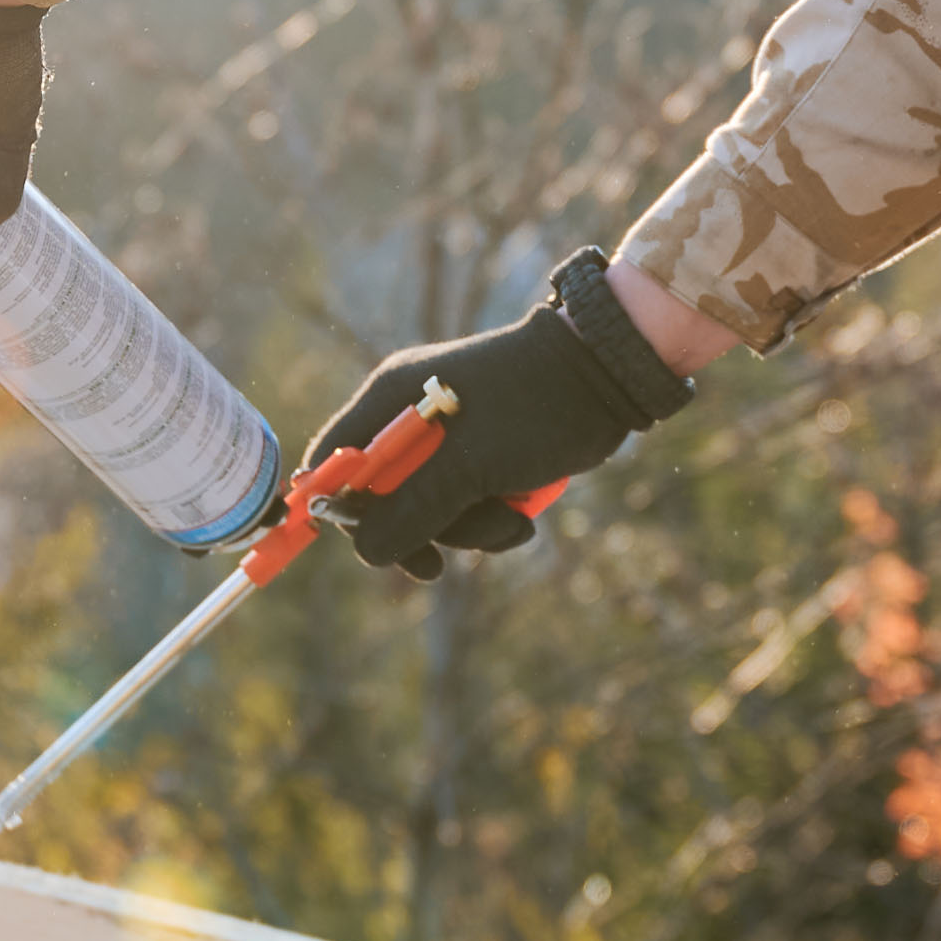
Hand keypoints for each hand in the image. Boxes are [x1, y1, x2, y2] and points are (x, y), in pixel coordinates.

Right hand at [305, 248, 699, 577]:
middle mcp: (408, 418)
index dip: (333, 506)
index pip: (332, 458)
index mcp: (390, 400)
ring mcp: (445, 440)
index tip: (363, 546)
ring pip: (428, 512)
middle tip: (441, 562)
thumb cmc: (535, 408)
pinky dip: (490, 521)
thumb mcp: (469, 467)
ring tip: (511, 522)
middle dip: (421, 532)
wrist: (607, 377)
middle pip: (379, 499)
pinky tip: (521, 515)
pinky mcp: (478, 458)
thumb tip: (367, 552)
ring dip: (468, 531)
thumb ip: (412, 510)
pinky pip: (464, 508)